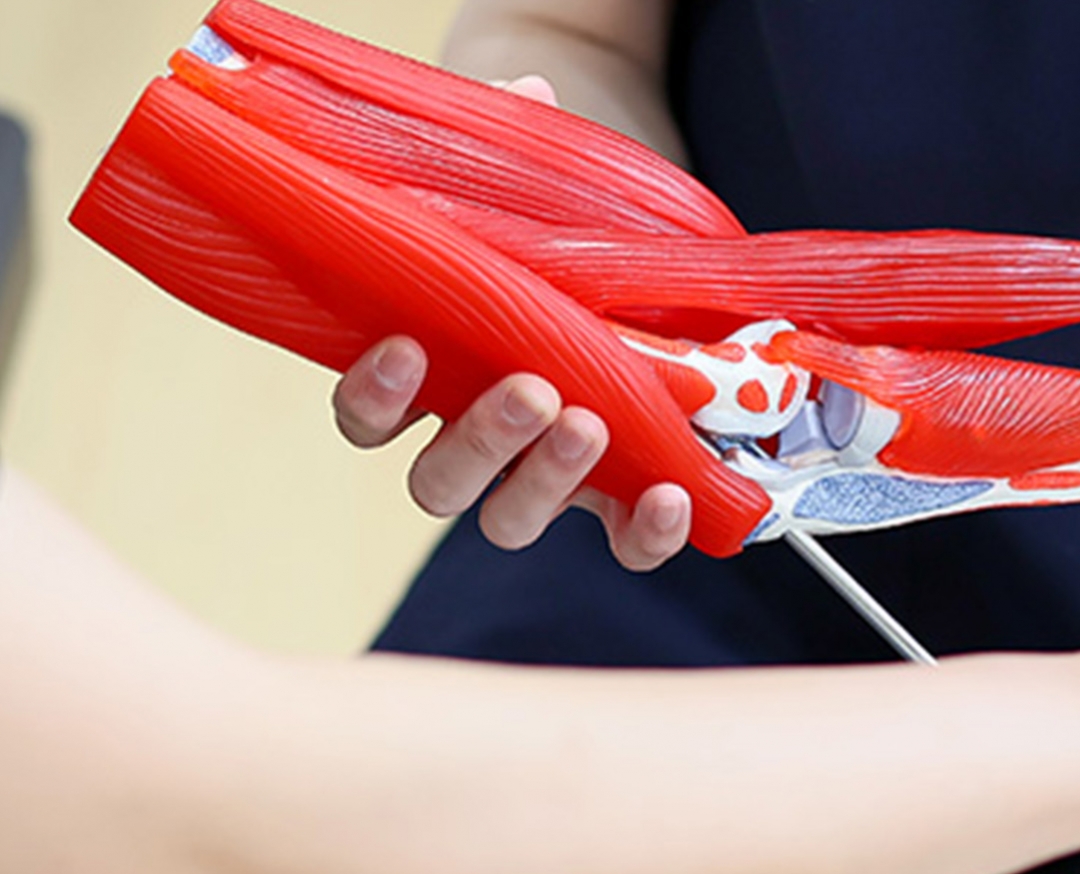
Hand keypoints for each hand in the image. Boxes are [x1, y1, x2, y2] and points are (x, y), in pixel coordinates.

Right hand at [329, 75, 692, 570]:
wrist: (654, 271)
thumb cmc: (563, 234)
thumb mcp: (535, 184)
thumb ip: (513, 144)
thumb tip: (527, 88)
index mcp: (434, 370)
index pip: (368, 413)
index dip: (376, 397)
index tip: (408, 350)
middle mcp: (475, 435)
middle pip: (439, 481)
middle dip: (480, 441)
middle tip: (532, 389)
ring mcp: (545, 473)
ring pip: (510, 517)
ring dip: (545, 480)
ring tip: (590, 422)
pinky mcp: (620, 494)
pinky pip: (620, 541)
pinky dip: (644, 533)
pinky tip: (672, 494)